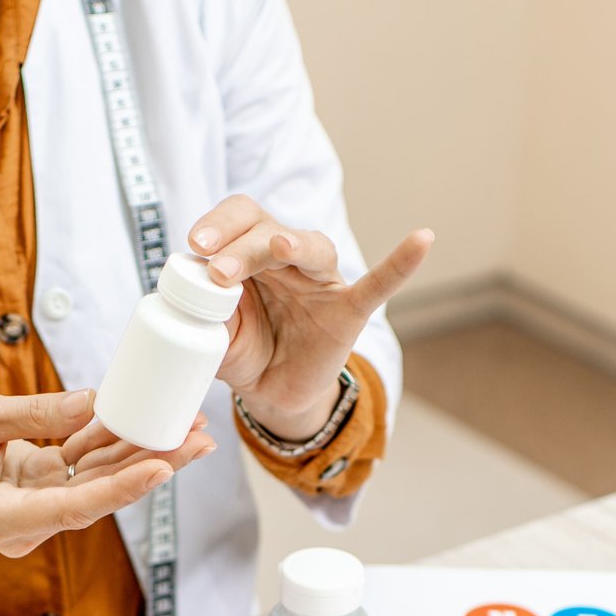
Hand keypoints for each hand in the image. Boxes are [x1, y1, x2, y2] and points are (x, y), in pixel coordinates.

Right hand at [0, 388, 211, 558]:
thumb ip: (34, 414)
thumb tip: (93, 404)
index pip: (74, 505)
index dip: (123, 486)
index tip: (161, 466)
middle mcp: (21, 523)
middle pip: (99, 495)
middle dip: (152, 465)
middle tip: (200, 439)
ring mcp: (31, 510)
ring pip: (96, 482)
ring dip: (140, 453)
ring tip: (188, 429)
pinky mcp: (35, 490)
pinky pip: (80, 470)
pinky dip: (110, 446)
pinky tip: (145, 423)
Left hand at [189, 198, 432, 435]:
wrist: (273, 393)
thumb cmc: (246, 351)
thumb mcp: (215, 334)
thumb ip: (204, 312)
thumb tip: (192, 291)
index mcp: (251, 256)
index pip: (237, 221)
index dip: (218, 226)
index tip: (195, 246)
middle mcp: (288, 259)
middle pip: (268, 229)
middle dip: (242, 245)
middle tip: (218, 270)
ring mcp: (322, 282)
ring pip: (311, 248)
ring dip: (290, 244)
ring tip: (276, 247)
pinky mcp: (349, 311)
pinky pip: (379, 285)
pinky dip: (400, 264)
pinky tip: (422, 239)